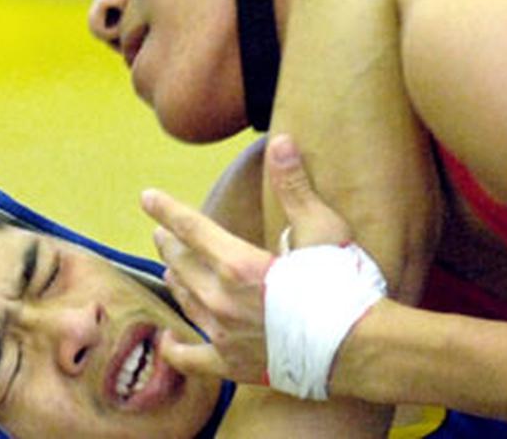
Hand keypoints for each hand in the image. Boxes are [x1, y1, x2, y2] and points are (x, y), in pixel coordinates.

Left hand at [141, 134, 351, 384]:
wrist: (359, 349)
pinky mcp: (233, 363)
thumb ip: (295, 187)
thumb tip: (282, 143)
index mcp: (238, 264)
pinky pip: (192, 357)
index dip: (167, 210)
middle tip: (161, 233)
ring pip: (186, 301)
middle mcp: (221, 299)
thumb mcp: (322, 228)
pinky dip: (176, 348)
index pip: (191, 228)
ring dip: (175, 281)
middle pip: (183, 264)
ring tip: (170, 270)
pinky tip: (167, 343)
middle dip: (170, 244)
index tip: (147, 198)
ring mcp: (224, 334)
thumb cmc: (344, 286)